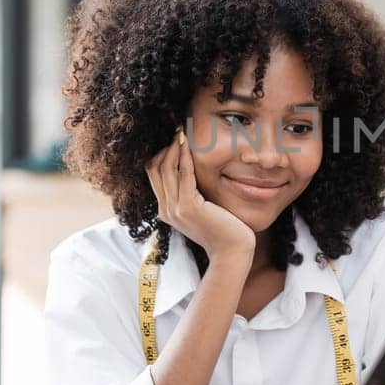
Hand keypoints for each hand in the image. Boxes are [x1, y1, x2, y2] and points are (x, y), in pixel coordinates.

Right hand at [146, 127, 254, 259]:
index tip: (175, 140)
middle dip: (165, 147)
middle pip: (155, 169)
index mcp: (166, 211)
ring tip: (182, 133)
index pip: (153, 175)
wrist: (231, 252)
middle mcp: (166, 210)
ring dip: (174, 148)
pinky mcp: (188, 207)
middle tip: (178, 131)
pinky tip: (190, 146)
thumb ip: (191, 195)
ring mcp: (174, 209)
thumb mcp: (201, 211)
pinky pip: (183, 175)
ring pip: (166, 169)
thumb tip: (192, 174)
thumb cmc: (222, 231)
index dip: (161, 155)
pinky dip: (185, 158)